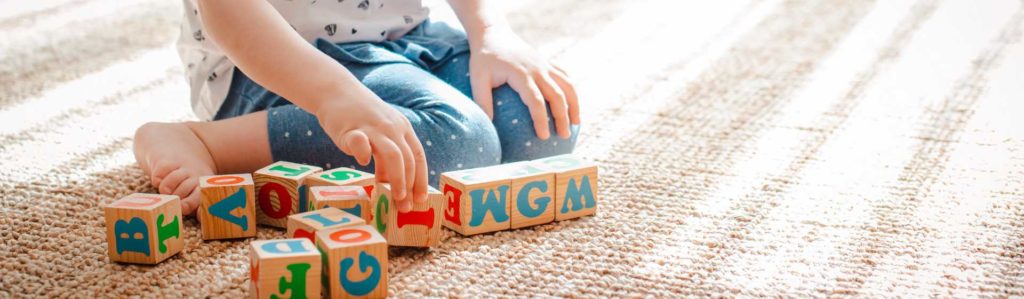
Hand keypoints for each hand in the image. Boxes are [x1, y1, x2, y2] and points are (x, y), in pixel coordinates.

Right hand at [316, 92, 427, 211]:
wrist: (336, 92)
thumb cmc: (360, 118)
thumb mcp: (380, 134)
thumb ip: (387, 157)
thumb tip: (393, 186)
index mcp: (402, 128)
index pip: (418, 156)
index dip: (421, 179)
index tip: (420, 199)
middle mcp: (392, 127)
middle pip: (408, 159)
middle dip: (409, 186)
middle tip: (405, 207)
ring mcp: (373, 127)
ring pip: (393, 155)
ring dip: (397, 178)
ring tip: (394, 197)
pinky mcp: (351, 128)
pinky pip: (360, 142)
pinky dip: (364, 154)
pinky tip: (363, 163)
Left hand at [469, 26, 579, 139]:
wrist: (492, 33)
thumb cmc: (483, 59)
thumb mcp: (477, 79)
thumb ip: (482, 101)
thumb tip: (487, 127)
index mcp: (521, 74)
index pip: (536, 101)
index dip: (541, 119)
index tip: (543, 136)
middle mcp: (537, 68)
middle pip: (557, 95)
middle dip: (563, 116)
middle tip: (564, 136)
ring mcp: (544, 63)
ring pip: (567, 85)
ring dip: (574, 104)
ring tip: (576, 123)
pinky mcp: (547, 61)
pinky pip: (564, 76)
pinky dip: (571, 90)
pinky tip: (572, 104)